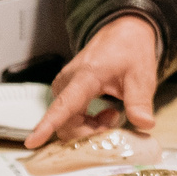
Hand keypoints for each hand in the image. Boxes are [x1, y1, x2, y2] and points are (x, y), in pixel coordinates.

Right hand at [25, 14, 160, 148]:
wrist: (123, 33)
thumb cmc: (130, 50)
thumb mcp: (141, 75)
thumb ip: (140, 101)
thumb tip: (144, 123)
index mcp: (85, 76)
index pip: (64, 105)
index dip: (47, 125)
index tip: (33, 141)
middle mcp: (68, 82)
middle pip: (66, 123)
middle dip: (88, 134)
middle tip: (114, 124)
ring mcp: (64, 86)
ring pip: (67, 124)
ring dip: (89, 129)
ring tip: (112, 116)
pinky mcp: (66, 91)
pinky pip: (69, 118)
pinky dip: (87, 123)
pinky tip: (105, 114)